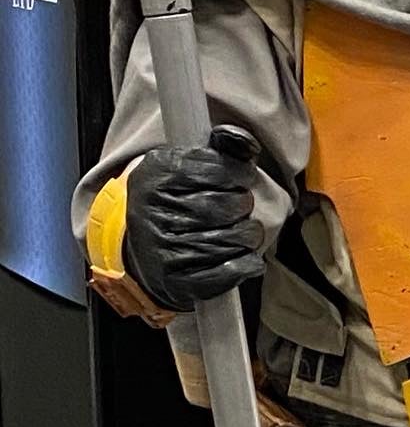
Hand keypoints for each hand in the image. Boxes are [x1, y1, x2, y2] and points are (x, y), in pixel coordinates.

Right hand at [124, 125, 265, 309]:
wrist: (144, 249)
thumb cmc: (175, 200)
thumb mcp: (187, 164)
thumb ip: (222, 148)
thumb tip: (247, 144)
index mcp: (157, 174)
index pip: (220, 169)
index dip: (240, 173)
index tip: (239, 178)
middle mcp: (155, 212)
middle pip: (232, 205)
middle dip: (242, 205)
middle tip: (232, 207)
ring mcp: (165, 250)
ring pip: (239, 237)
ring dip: (246, 234)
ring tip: (232, 230)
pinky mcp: (180, 282)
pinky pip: (237, 268)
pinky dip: (248, 262)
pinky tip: (237, 254)